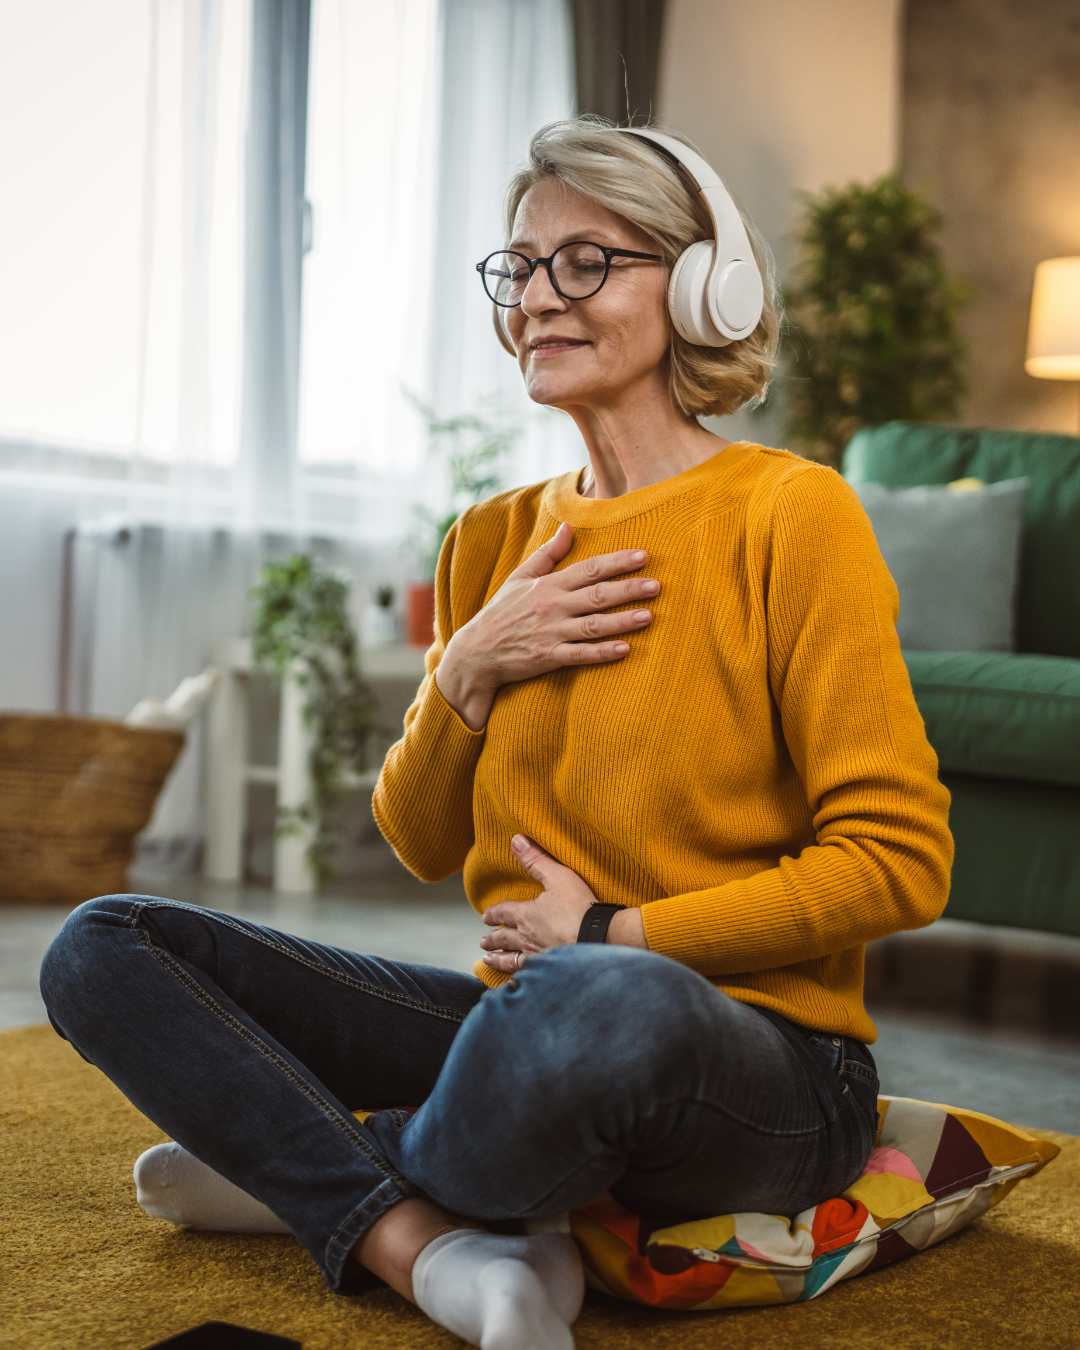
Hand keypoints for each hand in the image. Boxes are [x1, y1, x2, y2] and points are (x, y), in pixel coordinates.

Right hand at [435, 523, 659, 729]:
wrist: (476, 652)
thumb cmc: (501, 613)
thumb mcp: (520, 577)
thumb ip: (548, 554)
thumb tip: (569, 527)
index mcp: (548, 585)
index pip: (589, 569)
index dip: (617, 562)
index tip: (644, 556)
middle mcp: (552, 607)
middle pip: (596, 595)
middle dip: (628, 589)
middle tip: (656, 585)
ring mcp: (551, 633)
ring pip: (593, 625)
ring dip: (622, 621)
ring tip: (648, 616)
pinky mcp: (548, 658)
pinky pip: (580, 655)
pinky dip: (602, 653)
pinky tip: (624, 649)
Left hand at [479, 835, 647, 972]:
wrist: (598, 941)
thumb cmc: (580, 908)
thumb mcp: (559, 877)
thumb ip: (537, 860)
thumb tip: (515, 840)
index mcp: (527, 915)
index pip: (504, 913)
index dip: (494, 913)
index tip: (485, 916)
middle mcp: (527, 938)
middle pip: (504, 938)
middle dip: (493, 938)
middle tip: (483, 941)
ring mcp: (537, 958)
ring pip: (511, 959)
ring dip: (498, 959)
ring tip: (486, 960)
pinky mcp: (548, 972)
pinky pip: (525, 976)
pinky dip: (514, 979)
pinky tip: (511, 983)